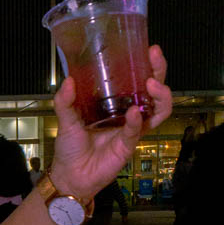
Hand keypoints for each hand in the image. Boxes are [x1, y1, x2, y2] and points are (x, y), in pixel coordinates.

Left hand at [50, 45, 171, 200]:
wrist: (70, 175)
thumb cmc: (70, 148)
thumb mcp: (65, 119)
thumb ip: (65, 101)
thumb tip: (68, 79)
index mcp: (114, 103)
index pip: (135, 80)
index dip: (144, 65)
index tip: (147, 49)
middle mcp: (127, 113)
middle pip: (153, 91)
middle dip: (158, 72)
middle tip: (154, 57)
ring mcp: (131, 129)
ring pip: (158, 110)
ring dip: (159, 96)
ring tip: (151, 83)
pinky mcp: (128, 145)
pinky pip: (137, 131)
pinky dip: (137, 121)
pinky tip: (134, 113)